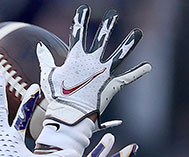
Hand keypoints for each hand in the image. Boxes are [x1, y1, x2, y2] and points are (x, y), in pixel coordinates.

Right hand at [38, 5, 150, 128]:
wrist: (71, 115)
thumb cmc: (57, 97)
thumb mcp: (47, 76)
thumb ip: (45, 60)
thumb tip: (39, 46)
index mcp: (76, 58)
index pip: (78, 33)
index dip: (80, 20)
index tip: (83, 9)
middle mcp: (93, 62)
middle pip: (102, 38)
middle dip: (108, 25)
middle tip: (113, 15)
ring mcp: (104, 73)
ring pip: (120, 54)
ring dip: (129, 43)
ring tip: (138, 33)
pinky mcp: (113, 85)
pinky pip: (128, 78)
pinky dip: (138, 72)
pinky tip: (149, 66)